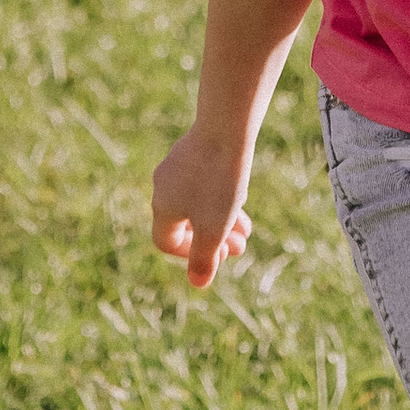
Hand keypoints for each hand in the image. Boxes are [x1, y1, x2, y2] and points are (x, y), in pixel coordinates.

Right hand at [151, 121, 256, 290]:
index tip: (218, 255)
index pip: (166, 242)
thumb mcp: (214, 228)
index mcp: (162, 206)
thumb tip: (198, 283)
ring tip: (247, 226)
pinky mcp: (192, 148)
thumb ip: (204, 258)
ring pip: (197, 202)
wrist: (227, 126)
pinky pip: (202, 182)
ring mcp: (176, 165)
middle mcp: (163, 185)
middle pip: (185, 223)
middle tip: (242, 245)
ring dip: (221, 218)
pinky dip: (219, 195)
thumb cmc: (219, 181)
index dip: (190, 256)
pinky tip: (239, 192)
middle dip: (214, 239)